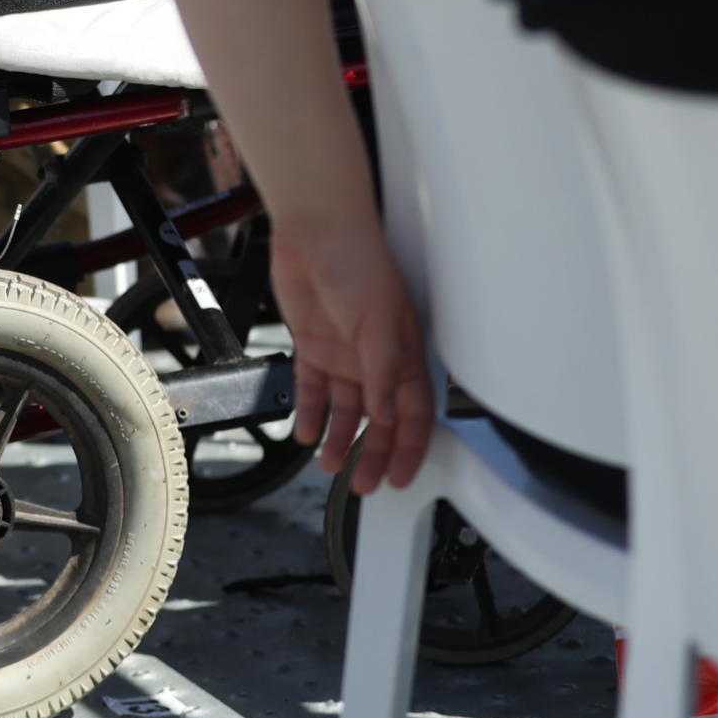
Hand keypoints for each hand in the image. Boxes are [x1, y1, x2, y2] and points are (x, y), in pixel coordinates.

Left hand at [268, 218, 433, 494]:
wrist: (314, 231)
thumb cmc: (358, 262)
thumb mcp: (379, 320)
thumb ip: (383, 371)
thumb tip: (387, 414)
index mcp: (404, 354)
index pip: (413, 413)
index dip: (409, 447)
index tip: (400, 477)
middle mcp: (374, 359)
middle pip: (378, 420)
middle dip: (373, 455)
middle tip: (365, 485)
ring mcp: (342, 354)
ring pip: (344, 410)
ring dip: (338, 440)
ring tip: (329, 467)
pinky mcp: (311, 345)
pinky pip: (310, 389)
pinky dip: (309, 412)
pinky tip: (305, 434)